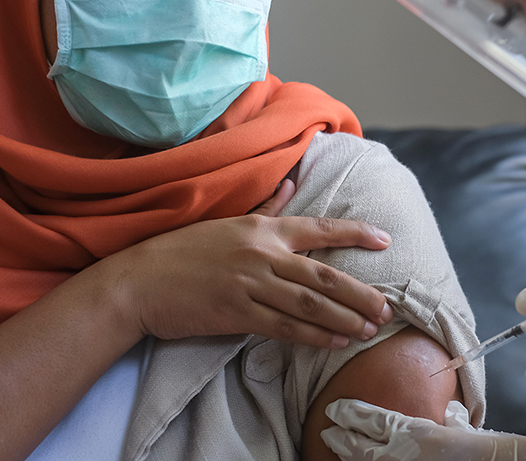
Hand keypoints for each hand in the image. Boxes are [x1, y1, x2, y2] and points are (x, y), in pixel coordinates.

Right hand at [105, 179, 394, 347]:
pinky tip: (335, 341)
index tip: (385, 241)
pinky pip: (284, 326)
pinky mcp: (237, 313)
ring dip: (344, 318)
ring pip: (309, 303)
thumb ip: (265, 208)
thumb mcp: (226, 222)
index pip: (319, 228)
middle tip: (386, 308)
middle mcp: (261, 254)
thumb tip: (292, 184)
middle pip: (323, 275)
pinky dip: (313, 335)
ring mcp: (249, 284)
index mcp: (261, 229)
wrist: (139, 281)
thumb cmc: (182, 251)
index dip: (355, 234)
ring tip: (368, 329)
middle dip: (360, 293)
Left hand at [321, 399, 525, 460]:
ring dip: (353, 459)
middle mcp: (406, 457)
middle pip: (361, 448)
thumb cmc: (496, 451)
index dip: (351, 415)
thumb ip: (455, 422)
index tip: (336, 409)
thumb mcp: (471, 432)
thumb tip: (449, 413)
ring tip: (339, 452)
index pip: (373, 420)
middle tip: (328, 430)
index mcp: (417, 434)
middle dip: (342, 440)